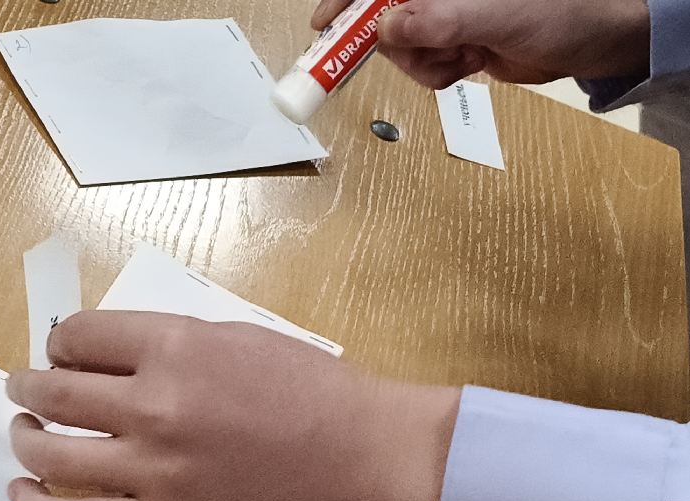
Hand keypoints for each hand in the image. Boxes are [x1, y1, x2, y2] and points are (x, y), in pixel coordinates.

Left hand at [4, 311, 459, 500]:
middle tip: (23, 385)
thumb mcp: (234, 336)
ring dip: (24, 436)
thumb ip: (166, 343)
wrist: (364, 459)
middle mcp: (151, 405)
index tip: (61, 351)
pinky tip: (22, 491)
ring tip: (22, 431)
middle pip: (54, 391)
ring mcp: (152, 471)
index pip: (78, 336)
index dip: (59, 342)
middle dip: (27, 384)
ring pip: (52, 452)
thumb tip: (102, 355)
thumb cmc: (311, 390)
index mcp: (173, 347)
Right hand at [310, 0, 650, 87]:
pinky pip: (421, 65)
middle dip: (400, 43)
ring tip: (464, 56)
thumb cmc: (563, 11)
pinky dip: (440, 73)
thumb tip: (388, 26)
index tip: (325, 26)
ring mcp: (443, 16)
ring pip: (399, 47)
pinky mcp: (451, 40)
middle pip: (380, 19)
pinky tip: (471, 63)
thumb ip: (439, 20)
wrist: (595, 40)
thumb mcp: (495, 14)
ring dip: (426, 63)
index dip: (346, 2)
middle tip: (432, 52)